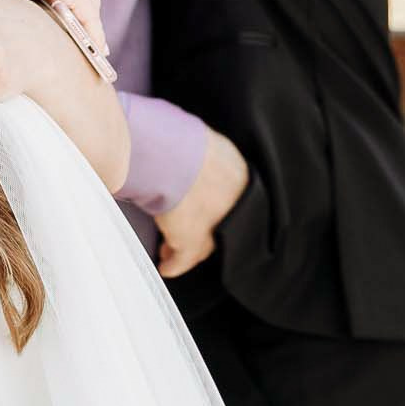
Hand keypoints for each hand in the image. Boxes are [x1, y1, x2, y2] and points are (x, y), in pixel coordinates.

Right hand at [152, 130, 248, 278]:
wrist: (169, 153)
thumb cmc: (174, 137)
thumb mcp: (196, 137)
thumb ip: (196, 149)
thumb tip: (180, 149)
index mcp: (238, 173)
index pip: (232, 197)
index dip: (217, 206)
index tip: (203, 207)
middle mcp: (234, 203)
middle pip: (222, 224)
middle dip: (207, 229)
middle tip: (190, 232)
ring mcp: (215, 224)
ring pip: (204, 243)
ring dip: (188, 248)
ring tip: (172, 252)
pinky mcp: (192, 240)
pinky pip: (184, 258)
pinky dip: (175, 265)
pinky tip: (166, 268)